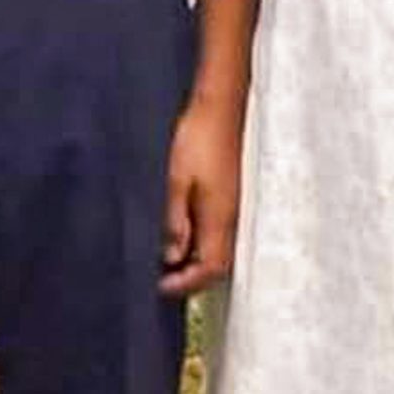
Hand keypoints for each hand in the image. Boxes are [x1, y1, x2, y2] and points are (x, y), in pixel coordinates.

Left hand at [160, 91, 243, 298]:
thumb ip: (175, 221)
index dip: (186, 284)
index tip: (159, 286)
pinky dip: (201, 244)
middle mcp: (232, 218)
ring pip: (220, 250)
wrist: (220, 107)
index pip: (210, 268)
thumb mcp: (177, 180)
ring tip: (167, 261)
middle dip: (192, 279)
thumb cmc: (197, 139)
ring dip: (196, 262)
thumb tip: (171, 257)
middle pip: (219, 266)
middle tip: (162, 278)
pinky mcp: (230, 197)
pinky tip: (182, 235)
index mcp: (219, 218)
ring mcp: (234, 208)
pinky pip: (218, 233)